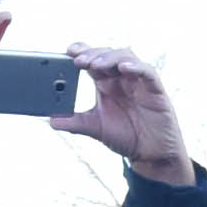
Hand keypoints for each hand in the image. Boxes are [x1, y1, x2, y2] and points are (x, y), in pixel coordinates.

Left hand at [58, 42, 191, 185]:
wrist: (150, 155)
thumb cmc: (126, 137)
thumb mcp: (96, 129)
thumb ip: (75, 123)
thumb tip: (51, 121)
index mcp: (106, 83)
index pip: (92, 60)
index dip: (81, 52)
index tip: (67, 52)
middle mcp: (122, 78)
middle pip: (107, 54)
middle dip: (92, 54)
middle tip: (77, 60)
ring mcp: (139, 81)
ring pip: (125, 57)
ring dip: (109, 58)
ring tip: (95, 64)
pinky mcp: (155, 89)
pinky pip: (147, 72)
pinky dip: (136, 67)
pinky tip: (123, 68)